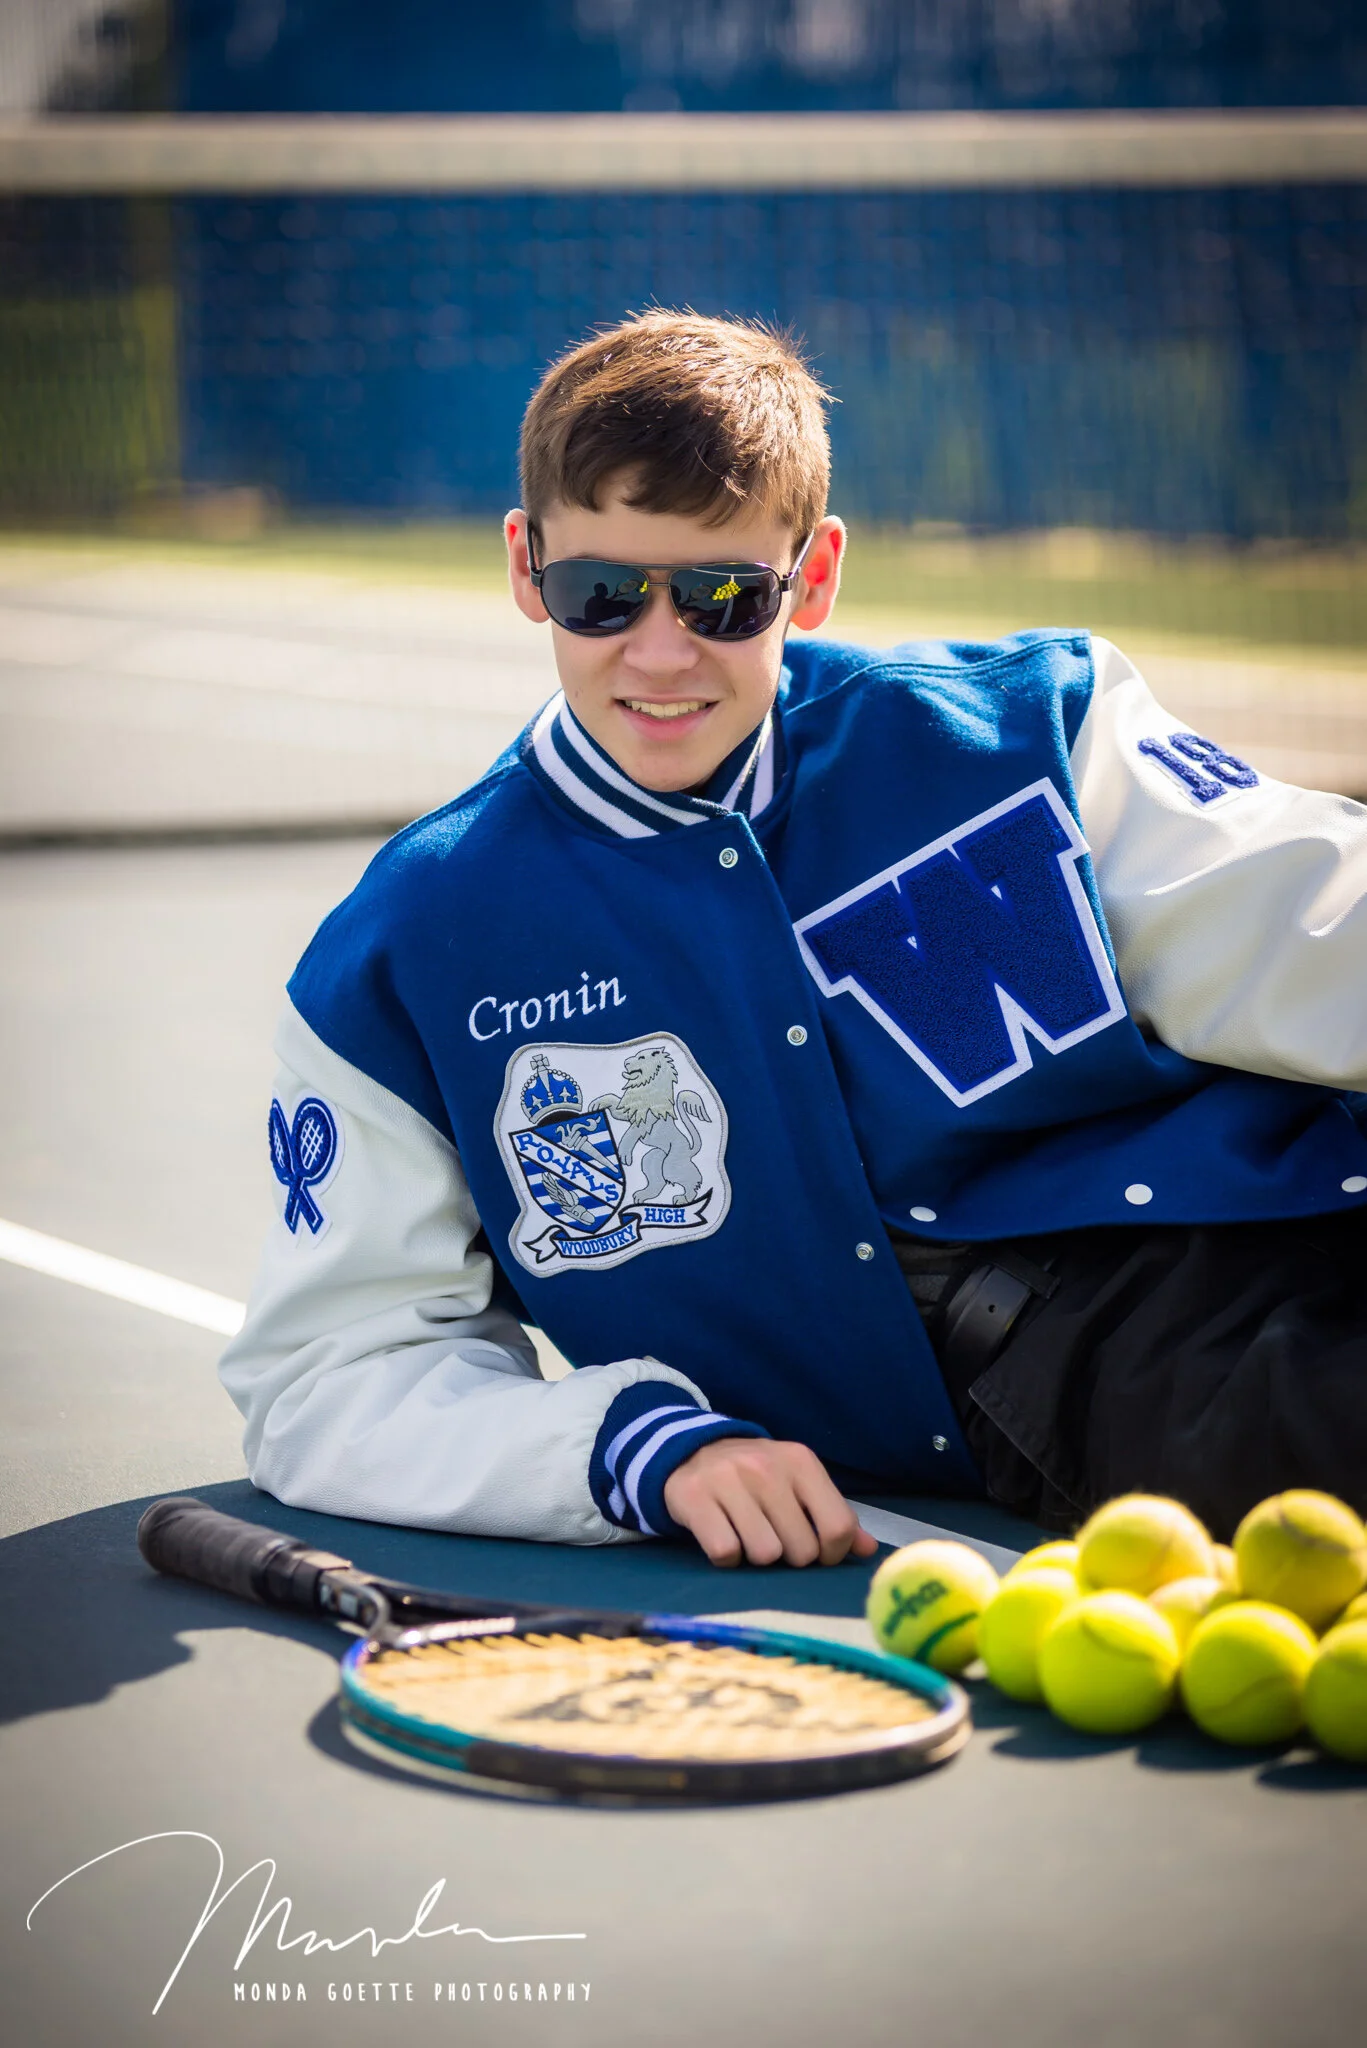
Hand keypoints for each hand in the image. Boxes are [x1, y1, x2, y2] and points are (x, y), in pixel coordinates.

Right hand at [662, 1437, 879, 1568]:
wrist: (691, 1451)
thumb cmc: (756, 1476)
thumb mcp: (798, 1484)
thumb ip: (834, 1515)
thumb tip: (868, 1550)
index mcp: (801, 1462)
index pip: (837, 1527)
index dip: (832, 1553)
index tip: (817, 1552)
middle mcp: (766, 1468)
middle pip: (801, 1550)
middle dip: (790, 1556)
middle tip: (774, 1538)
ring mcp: (728, 1481)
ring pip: (764, 1555)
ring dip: (756, 1557)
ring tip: (747, 1535)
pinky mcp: (694, 1498)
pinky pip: (725, 1553)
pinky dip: (727, 1557)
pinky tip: (723, 1536)